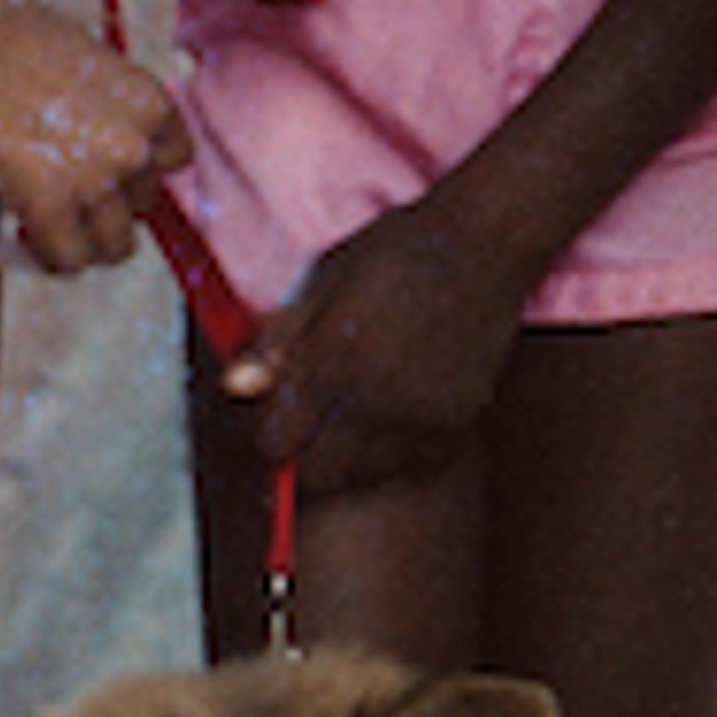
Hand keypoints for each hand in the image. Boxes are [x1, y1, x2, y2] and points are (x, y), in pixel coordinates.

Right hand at [0, 0, 185, 272]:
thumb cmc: (20, 38)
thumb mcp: (95, 69)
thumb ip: (113, 115)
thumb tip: (102, 158)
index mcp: (154, 107)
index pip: (174, 162)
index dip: (137, 167)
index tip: (105, 165)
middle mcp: (137, 149)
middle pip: (142, 205)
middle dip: (106, 200)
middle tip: (62, 188)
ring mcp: (97, 183)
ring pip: (113, 247)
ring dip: (84, 238)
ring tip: (45, 221)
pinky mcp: (50, 208)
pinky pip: (68, 262)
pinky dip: (48, 257)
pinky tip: (22, 231)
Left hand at [221, 190, 540, 489]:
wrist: (482, 243)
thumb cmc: (397, 252)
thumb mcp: (323, 279)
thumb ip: (278, 339)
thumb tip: (235, 388)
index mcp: (331, 357)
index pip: (276, 440)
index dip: (269, 431)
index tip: (278, 415)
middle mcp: (374, 395)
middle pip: (318, 472)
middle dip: (305, 454)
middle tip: (313, 423)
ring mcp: (420, 412)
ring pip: (365, 473)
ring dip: (351, 457)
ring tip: (356, 416)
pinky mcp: (458, 417)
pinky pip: (413, 461)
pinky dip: (398, 451)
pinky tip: (397, 415)